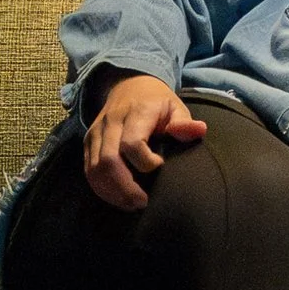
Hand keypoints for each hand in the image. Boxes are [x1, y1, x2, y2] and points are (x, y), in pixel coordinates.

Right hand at [82, 74, 207, 208]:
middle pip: (109, 161)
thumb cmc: (157, 103)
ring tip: (131, 204)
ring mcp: (97, 132)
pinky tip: (118, 197)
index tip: (160, 166)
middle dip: (126, 188)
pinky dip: (101, 188)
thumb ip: (184, 123)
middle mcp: (112, 121)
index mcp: (136, 112)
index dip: (146, 162)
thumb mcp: (175, 107)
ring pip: (95, 169)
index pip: (132, 143)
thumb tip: (199, 130)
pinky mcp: (88, 141)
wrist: (129, 85)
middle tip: (143, 202)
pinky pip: (88, 170)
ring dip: (112, 192)